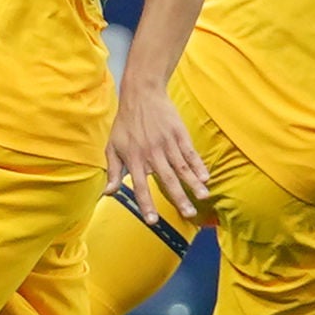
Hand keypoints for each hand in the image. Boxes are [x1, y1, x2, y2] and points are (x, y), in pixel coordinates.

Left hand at [107, 79, 211, 224]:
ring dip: (193, 183)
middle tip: (189, 215)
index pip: (140, 185)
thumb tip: (108, 193)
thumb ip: (113, 171)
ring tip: (203, 197)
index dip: (146, 203)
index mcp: (134, 158)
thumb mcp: (112, 146)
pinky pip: (190, 152)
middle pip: (167, 179)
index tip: (153, 221)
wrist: (141, 94)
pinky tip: (206, 177)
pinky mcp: (179, 134)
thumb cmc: (125, 123)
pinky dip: (198, 165)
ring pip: (182, 167)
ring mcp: (167, 143)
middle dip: (178, 198)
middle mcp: (152, 153)